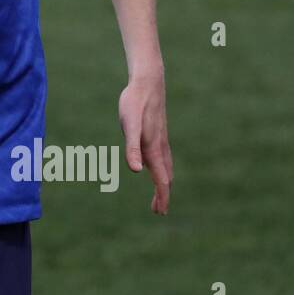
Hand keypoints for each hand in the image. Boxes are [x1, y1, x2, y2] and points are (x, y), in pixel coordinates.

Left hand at [118, 71, 171, 213]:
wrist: (147, 83)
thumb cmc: (135, 104)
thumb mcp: (129, 126)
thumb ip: (132, 148)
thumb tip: (135, 170)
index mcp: (153, 149)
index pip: (161, 179)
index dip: (161, 196)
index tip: (160, 212)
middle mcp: (159, 147)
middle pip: (165, 176)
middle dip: (163, 194)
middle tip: (158, 211)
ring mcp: (160, 139)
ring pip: (165, 166)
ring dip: (163, 182)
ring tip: (158, 193)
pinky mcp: (157, 132)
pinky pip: (162, 156)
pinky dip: (161, 168)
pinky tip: (153, 165)